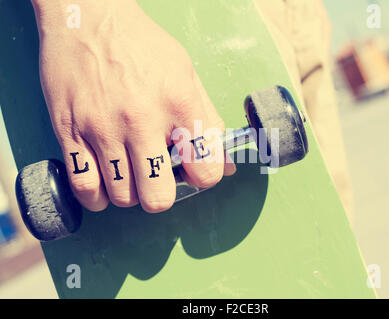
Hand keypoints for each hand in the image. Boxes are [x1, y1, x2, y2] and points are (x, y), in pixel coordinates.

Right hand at [32, 0, 235, 212]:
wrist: (87, 16)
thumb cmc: (142, 45)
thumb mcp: (186, 73)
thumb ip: (209, 121)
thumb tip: (226, 165)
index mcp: (180, 103)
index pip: (205, 170)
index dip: (204, 177)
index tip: (194, 171)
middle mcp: (142, 119)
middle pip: (158, 196)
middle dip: (162, 195)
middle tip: (157, 179)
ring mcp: (103, 127)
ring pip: (122, 196)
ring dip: (130, 194)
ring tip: (129, 174)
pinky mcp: (69, 131)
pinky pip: (85, 187)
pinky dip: (97, 197)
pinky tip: (104, 184)